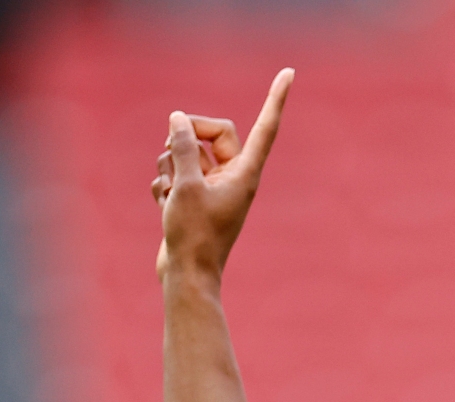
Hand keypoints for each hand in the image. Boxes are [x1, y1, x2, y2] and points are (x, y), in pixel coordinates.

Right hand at [153, 69, 292, 280]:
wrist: (186, 276)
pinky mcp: (194, 199)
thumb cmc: (193, 235)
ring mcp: (213, 188)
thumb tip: (178, 119)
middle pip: (212, 133)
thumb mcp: (186, 184)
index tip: (290, 72)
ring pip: (187, 154)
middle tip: (170, 147)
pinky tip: (164, 207)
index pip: (265, 127)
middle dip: (186, 135)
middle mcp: (233, 177)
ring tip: (170, 193)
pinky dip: (166, 186)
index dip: (276, 99)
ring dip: (170, 166)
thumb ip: (183, 147)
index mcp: (245, 173)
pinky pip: (176, 175)